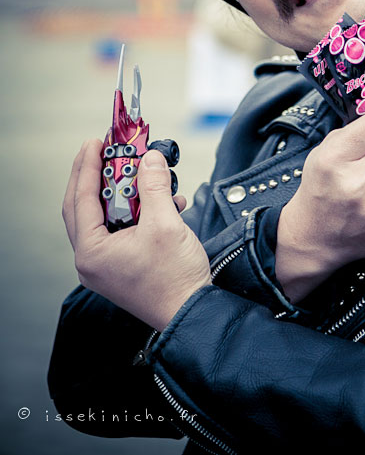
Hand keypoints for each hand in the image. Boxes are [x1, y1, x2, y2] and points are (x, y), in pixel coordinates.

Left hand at [63, 139, 211, 330]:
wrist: (192, 313)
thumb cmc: (174, 280)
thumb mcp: (165, 224)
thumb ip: (154, 187)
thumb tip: (149, 159)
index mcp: (93, 252)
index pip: (82, 199)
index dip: (89, 166)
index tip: (94, 143)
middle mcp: (93, 259)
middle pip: (86, 206)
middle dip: (97, 176)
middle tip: (103, 150)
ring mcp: (107, 263)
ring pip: (106, 216)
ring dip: (123, 192)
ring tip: (139, 172)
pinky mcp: (123, 263)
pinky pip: (123, 227)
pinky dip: (139, 210)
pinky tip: (164, 200)